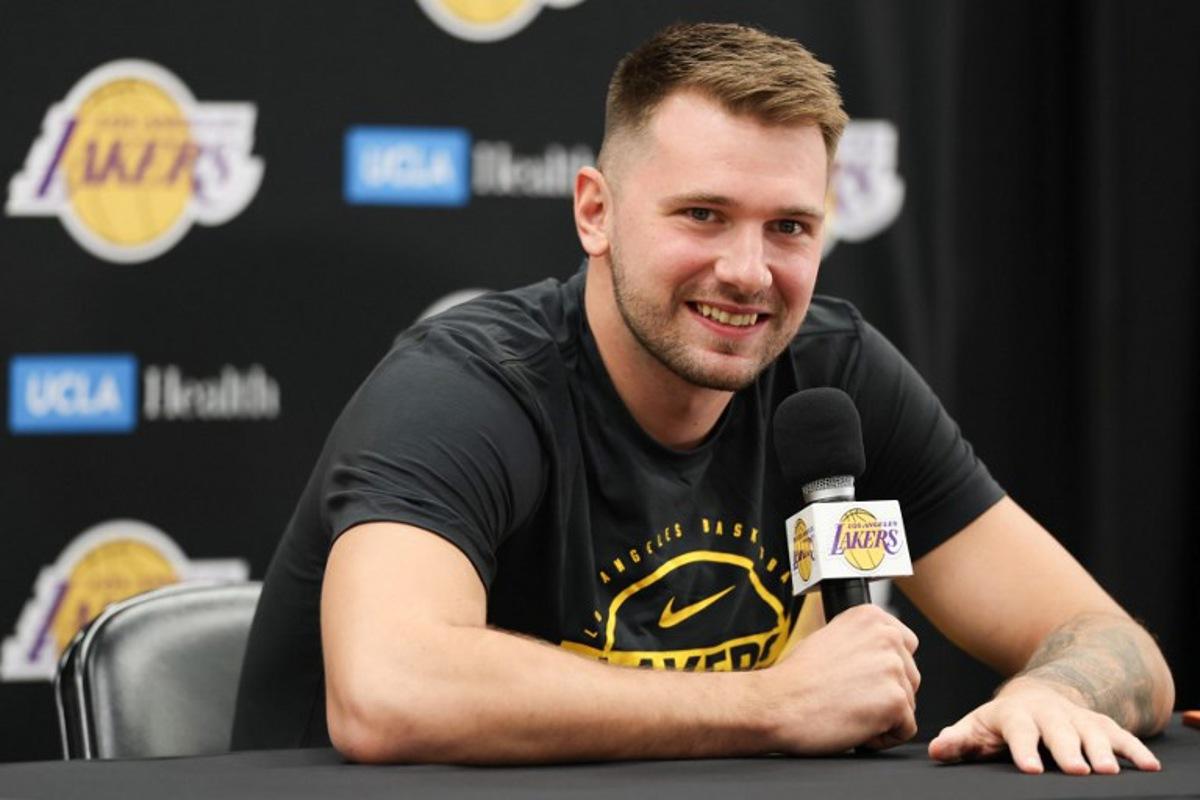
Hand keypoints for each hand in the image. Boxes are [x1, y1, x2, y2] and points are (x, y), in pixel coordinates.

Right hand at [760, 604, 919, 753]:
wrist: (775, 703)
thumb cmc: (795, 678)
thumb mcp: (829, 637)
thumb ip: (863, 640)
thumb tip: (883, 655)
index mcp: (870, 616)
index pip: (906, 647)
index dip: (884, 670)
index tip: (857, 676)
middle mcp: (887, 636)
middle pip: (911, 677)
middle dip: (886, 694)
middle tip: (847, 696)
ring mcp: (893, 667)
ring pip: (908, 704)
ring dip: (883, 715)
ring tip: (846, 709)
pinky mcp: (895, 700)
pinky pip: (905, 729)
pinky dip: (882, 737)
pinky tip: (853, 726)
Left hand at [928, 677, 1161, 773]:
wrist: (1036, 697)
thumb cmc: (1002, 723)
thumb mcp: (977, 728)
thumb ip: (959, 741)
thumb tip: (936, 750)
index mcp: (1015, 714)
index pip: (1019, 730)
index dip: (1024, 749)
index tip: (1030, 769)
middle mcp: (1048, 713)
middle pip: (1059, 731)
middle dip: (1068, 750)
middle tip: (1078, 771)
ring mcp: (1076, 717)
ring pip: (1092, 732)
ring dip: (1102, 750)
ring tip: (1109, 771)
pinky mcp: (1100, 723)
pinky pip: (1120, 735)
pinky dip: (1135, 749)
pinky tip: (1148, 767)